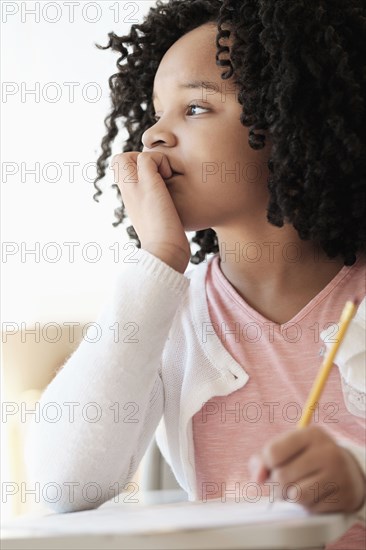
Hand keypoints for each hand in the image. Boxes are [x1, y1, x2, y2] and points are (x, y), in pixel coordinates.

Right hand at [111, 151, 190, 273]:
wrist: (165, 251)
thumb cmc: (166, 242)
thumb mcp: (156, 221)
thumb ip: (155, 208)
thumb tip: (167, 206)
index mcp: (129, 198)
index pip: (121, 172)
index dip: (136, 169)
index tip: (155, 183)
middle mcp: (127, 191)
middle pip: (118, 161)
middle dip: (140, 161)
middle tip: (159, 178)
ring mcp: (134, 187)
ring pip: (126, 155)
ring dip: (151, 160)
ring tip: (165, 179)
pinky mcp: (147, 184)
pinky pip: (147, 157)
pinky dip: (162, 162)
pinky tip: (170, 180)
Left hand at [249, 426, 365, 512]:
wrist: (347, 472)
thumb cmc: (308, 458)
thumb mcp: (288, 449)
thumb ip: (264, 459)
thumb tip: (257, 478)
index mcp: (311, 434)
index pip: (273, 452)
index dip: (266, 464)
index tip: (272, 466)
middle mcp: (327, 452)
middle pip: (282, 476)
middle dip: (276, 484)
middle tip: (283, 481)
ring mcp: (337, 475)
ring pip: (295, 495)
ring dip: (290, 496)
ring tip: (296, 488)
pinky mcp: (342, 496)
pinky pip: (310, 507)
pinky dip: (306, 505)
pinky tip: (313, 494)